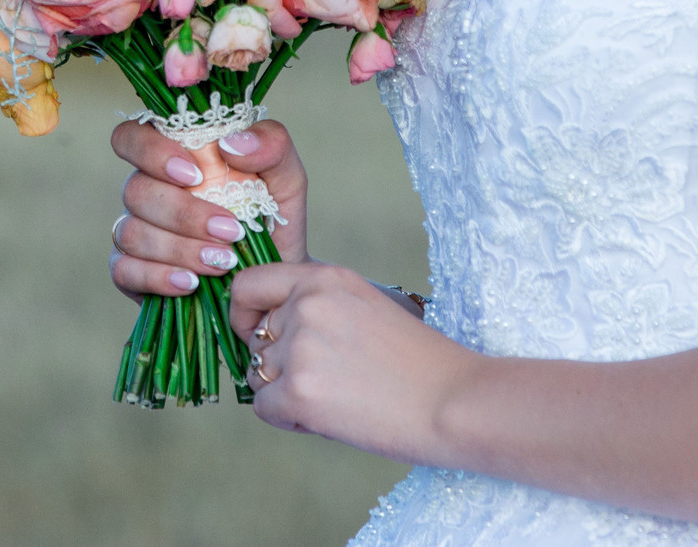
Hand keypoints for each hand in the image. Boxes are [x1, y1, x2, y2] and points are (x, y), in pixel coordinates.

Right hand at [106, 120, 308, 299]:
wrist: (272, 282)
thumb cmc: (272, 221)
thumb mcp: (287, 178)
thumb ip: (272, 145)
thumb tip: (231, 143)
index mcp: (172, 156)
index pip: (132, 137)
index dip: (150, 151)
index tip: (194, 175)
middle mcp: (147, 190)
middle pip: (135, 190)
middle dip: (184, 214)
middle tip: (230, 231)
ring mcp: (135, 231)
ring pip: (131, 231)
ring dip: (179, 248)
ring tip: (223, 263)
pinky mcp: (131, 272)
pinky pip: (125, 270)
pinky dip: (158, 277)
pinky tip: (191, 283)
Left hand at [229, 261, 477, 461]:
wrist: (453, 402)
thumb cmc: (417, 362)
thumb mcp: (366, 306)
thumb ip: (318, 305)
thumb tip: (266, 324)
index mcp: (324, 279)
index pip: (249, 284)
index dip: (244, 313)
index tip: (255, 332)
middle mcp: (306, 305)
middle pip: (255, 338)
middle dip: (278, 363)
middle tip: (327, 380)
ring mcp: (299, 348)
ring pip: (258, 375)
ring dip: (286, 393)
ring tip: (337, 398)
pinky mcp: (298, 392)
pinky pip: (264, 408)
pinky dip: (288, 419)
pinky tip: (329, 418)